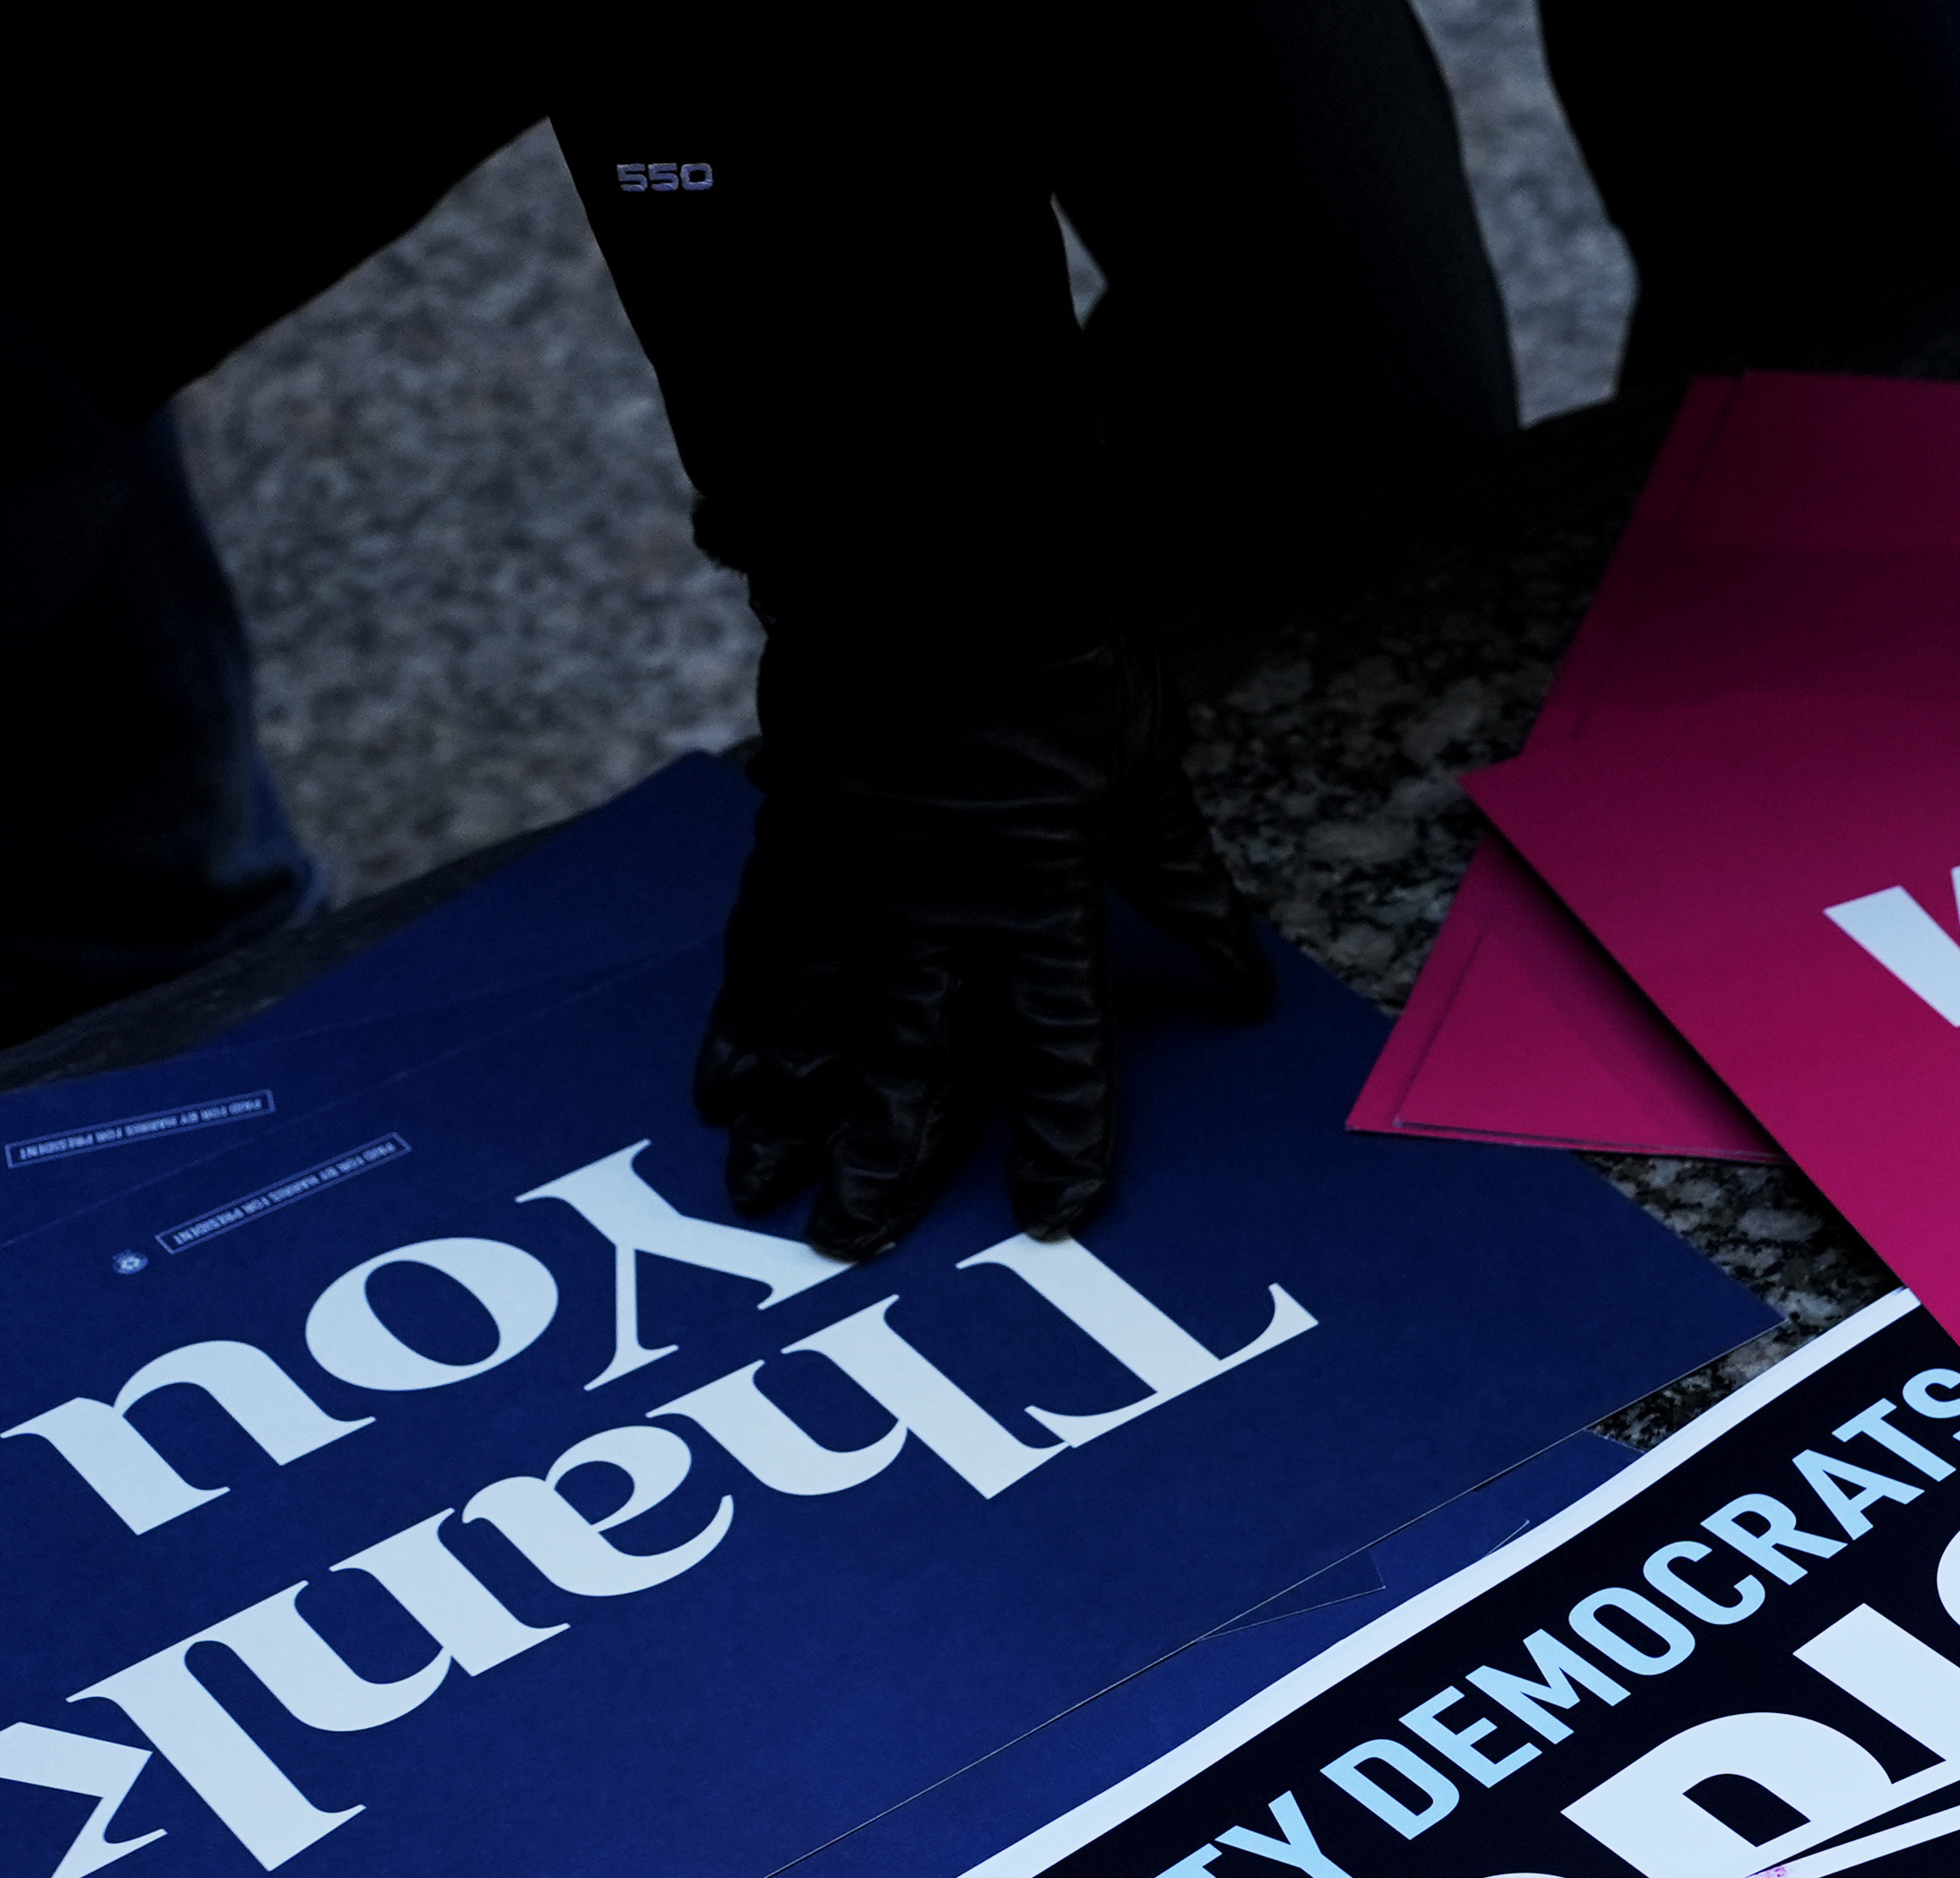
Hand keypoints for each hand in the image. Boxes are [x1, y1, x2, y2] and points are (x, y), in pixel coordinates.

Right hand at [702, 633, 1274, 1263]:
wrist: (936, 548)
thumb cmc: (1058, 654)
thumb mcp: (1147, 771)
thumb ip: (1181, 888)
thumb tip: (1241, 983)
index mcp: (1035, 894)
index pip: (1060, 1047)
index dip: (1064, 1138)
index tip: (1058, 1218)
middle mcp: (929, 903)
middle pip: (905, 1060)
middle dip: (880, 1158)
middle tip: (849, 1243)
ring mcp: (847, 872)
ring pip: (807, 1019)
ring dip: (783, 1110)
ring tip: (753, 1190)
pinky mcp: (791, 833)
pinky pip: (758, 946)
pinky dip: (738, 1019)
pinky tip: (714, 1080)